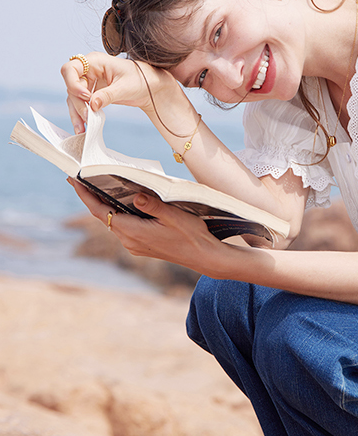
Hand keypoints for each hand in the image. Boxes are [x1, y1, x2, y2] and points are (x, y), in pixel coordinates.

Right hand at [60, 53, 177, 133]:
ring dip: (76, 113)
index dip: (73, 83)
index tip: (87, 97)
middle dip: (77, 103)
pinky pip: (82, 105)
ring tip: (81, 129)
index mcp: (95, 61)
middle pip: (71, 87)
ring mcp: (90, 83)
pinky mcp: (93, 94)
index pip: (71, 69)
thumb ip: (108, 95)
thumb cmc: (141, 79)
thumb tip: (92, 105)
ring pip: (74, 98)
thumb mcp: (126, 87)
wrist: (151, 87)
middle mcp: (89, 71)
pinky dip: (81, 116)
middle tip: (88, 117)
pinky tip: (83, 127)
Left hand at [68, 179, 229, 277]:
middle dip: (91, 198)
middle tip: (79, 179)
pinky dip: (117, 213)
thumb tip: (135, 196)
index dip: (85, 195)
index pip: (101, 212)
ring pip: (113, 222)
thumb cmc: (193, 236)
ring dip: (104, 206)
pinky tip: (119, 203)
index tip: (74, 180)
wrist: (205, 257)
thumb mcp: (175, 217)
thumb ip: (154, 206)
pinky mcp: (142, 246)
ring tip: (96, 187)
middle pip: (103, 216)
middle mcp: (130, 241)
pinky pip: (123, 227)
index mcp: (134, 232)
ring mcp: (135, 245)